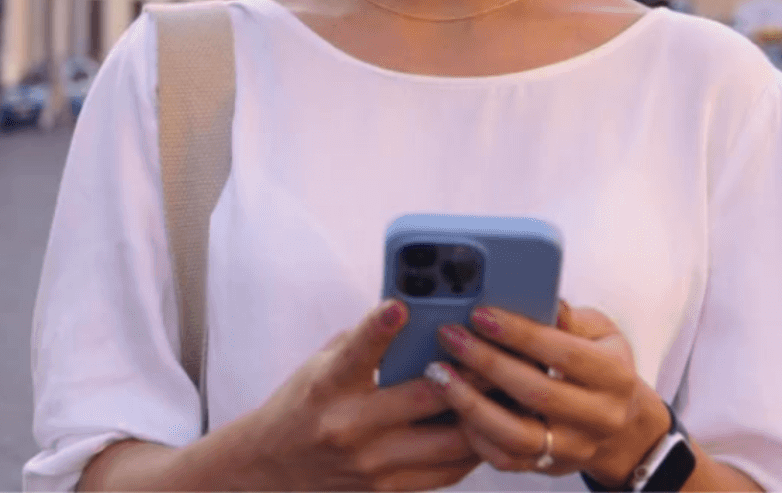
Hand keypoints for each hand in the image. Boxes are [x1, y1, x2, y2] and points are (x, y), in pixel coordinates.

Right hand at [228, 300, 481, 491]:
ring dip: (483, 415)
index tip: (399, 307)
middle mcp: (349, 426)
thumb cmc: (303, 405)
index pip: (355, 353)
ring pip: (449, 441)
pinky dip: (472, 448)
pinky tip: (487, 428)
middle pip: (424, 398)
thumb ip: (365, 344)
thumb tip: (419, 314)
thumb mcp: (322, 366)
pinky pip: (447, 471)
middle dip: (468, 373)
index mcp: (328, 386)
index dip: (377, 329)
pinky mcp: (388, 489)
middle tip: (498, 351)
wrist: (273, 468)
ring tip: (509, 391)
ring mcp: (372, 464)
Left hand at [429, 301, 668, 484]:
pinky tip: (454, 407)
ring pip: (516, 435)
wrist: (623, 427)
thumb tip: (544, 300)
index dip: (519, 333)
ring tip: (440, 375)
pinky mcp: (549, 467)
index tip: (480, 314)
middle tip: (450, 336)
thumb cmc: (602, 368)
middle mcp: (599, 417)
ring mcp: (573, 448)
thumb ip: (570, 318)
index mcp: (614, 376)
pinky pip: (506, 459)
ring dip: (471, 404)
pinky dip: (475, 436)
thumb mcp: (601, 334)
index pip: (564, 352)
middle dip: (487, 362)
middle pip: (536, 393)